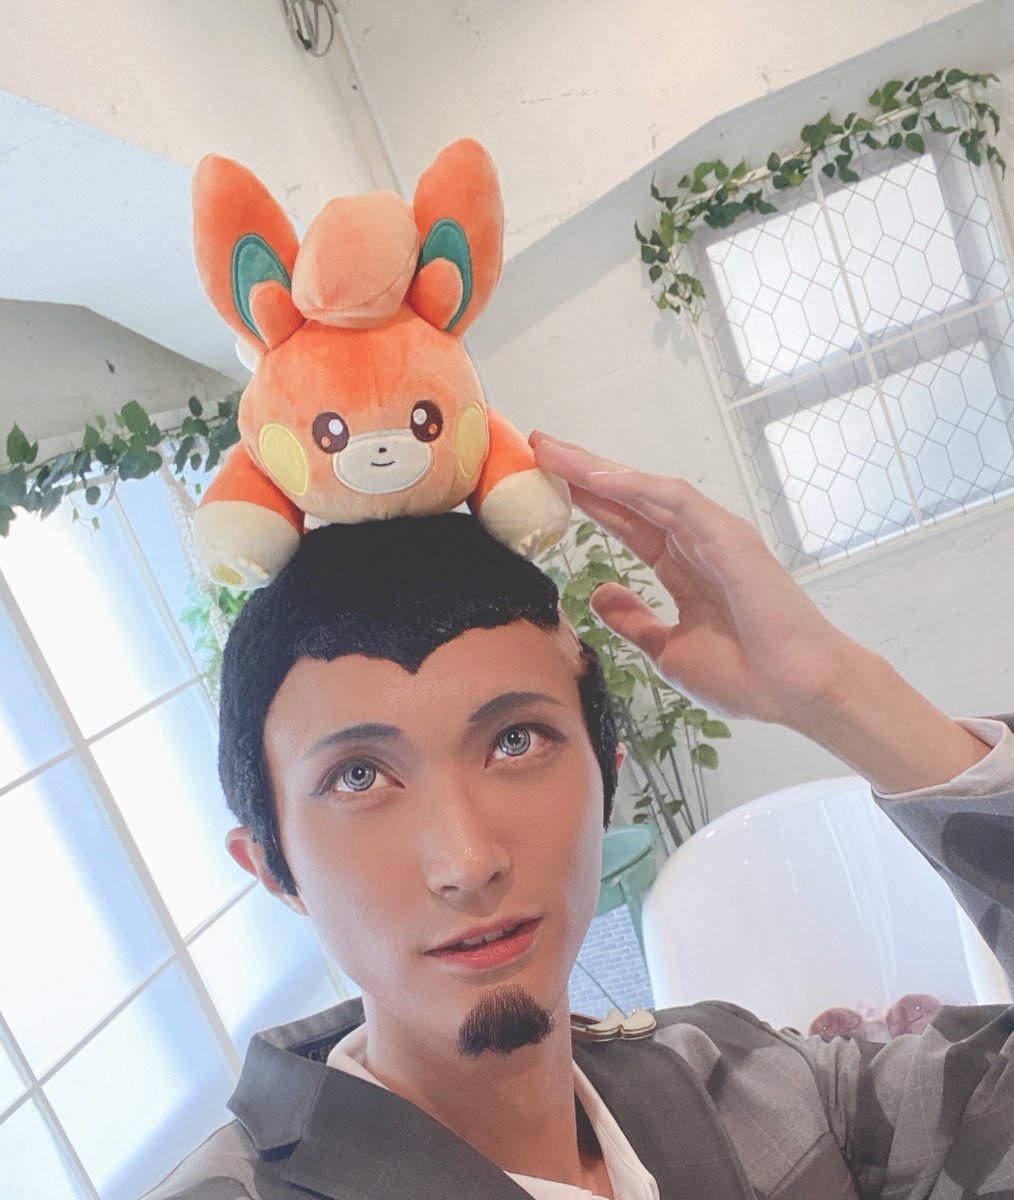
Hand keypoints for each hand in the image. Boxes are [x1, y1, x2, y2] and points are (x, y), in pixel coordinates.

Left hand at [530, 432, 990, 789]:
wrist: (796, 694)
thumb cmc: (747, 676)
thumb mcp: (668, 650)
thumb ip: (635, 620)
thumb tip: (600, 593)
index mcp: (681, 566)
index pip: (625, 521)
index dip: (585, 499)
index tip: (544, 481)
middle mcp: (696, 543)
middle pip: (628, 497)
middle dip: (581, 471)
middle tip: (537, 446)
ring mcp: (714, 536)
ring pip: (647, 490)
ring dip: (598, 469)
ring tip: (554, 452)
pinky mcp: (731, 538)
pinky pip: (678, 502)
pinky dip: (638, 488)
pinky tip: (599, 479)